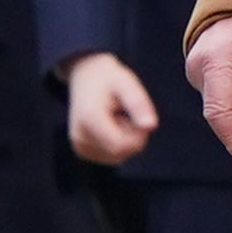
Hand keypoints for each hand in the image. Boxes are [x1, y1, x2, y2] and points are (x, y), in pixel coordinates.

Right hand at [64, 52, 159, 168]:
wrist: (85, 76)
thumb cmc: (108, 79)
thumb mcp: (127, 84)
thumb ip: (138, 104)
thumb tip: (151, 126)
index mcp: (89, 119)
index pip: (120, 146)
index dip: (138, 136)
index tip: (140, 116)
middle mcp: (80, 137)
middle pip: (120, 152)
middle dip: (132, 137)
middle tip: (127, 113)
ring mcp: (80, 146)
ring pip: (118, 156)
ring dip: (126, 140)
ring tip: (116, 117)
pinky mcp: (83, 151)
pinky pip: (112, 156)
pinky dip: (118, 143)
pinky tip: (111, 126)